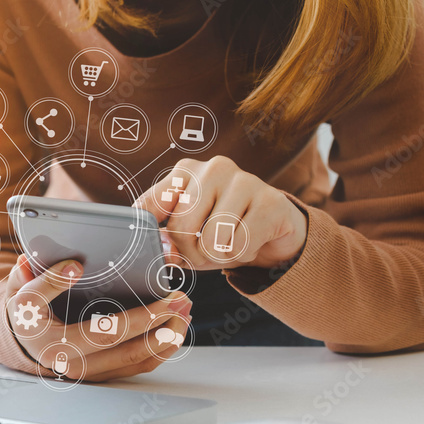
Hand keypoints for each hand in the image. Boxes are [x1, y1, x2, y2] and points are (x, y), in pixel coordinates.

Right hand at [4, 255, 192, 381]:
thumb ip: (43, 279)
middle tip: (184, 301)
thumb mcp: (22, 291)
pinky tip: (174, 331)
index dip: (141, 317)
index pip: (107, 332)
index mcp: (55, 345)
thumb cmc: (25, 311)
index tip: (164, 296)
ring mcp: (90, 374)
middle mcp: (73, 366)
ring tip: (185, 314)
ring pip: (137, 363)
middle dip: (164, 327)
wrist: (19, 338)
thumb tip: (72, 268)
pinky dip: (159, 350)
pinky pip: (136, 367)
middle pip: (130, 351)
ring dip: (167, 340)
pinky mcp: (101, 374)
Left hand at [134, 156, 307, 270]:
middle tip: (207, 250)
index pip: (149, 206)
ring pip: (211, 240)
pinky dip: (243, 254)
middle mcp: (213, 168)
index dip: (150, 236)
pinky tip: (253, 240)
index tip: (163, 248)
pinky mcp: (271, 201)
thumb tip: (165, 253)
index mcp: (185, 171)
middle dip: (192, 252)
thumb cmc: (222, 232)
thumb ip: (168, 244)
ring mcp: (244, 180)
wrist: (274, 232)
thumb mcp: (188, 239)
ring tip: (231, 243)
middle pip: (181, 228)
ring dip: (220, 255)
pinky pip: (240, 245)